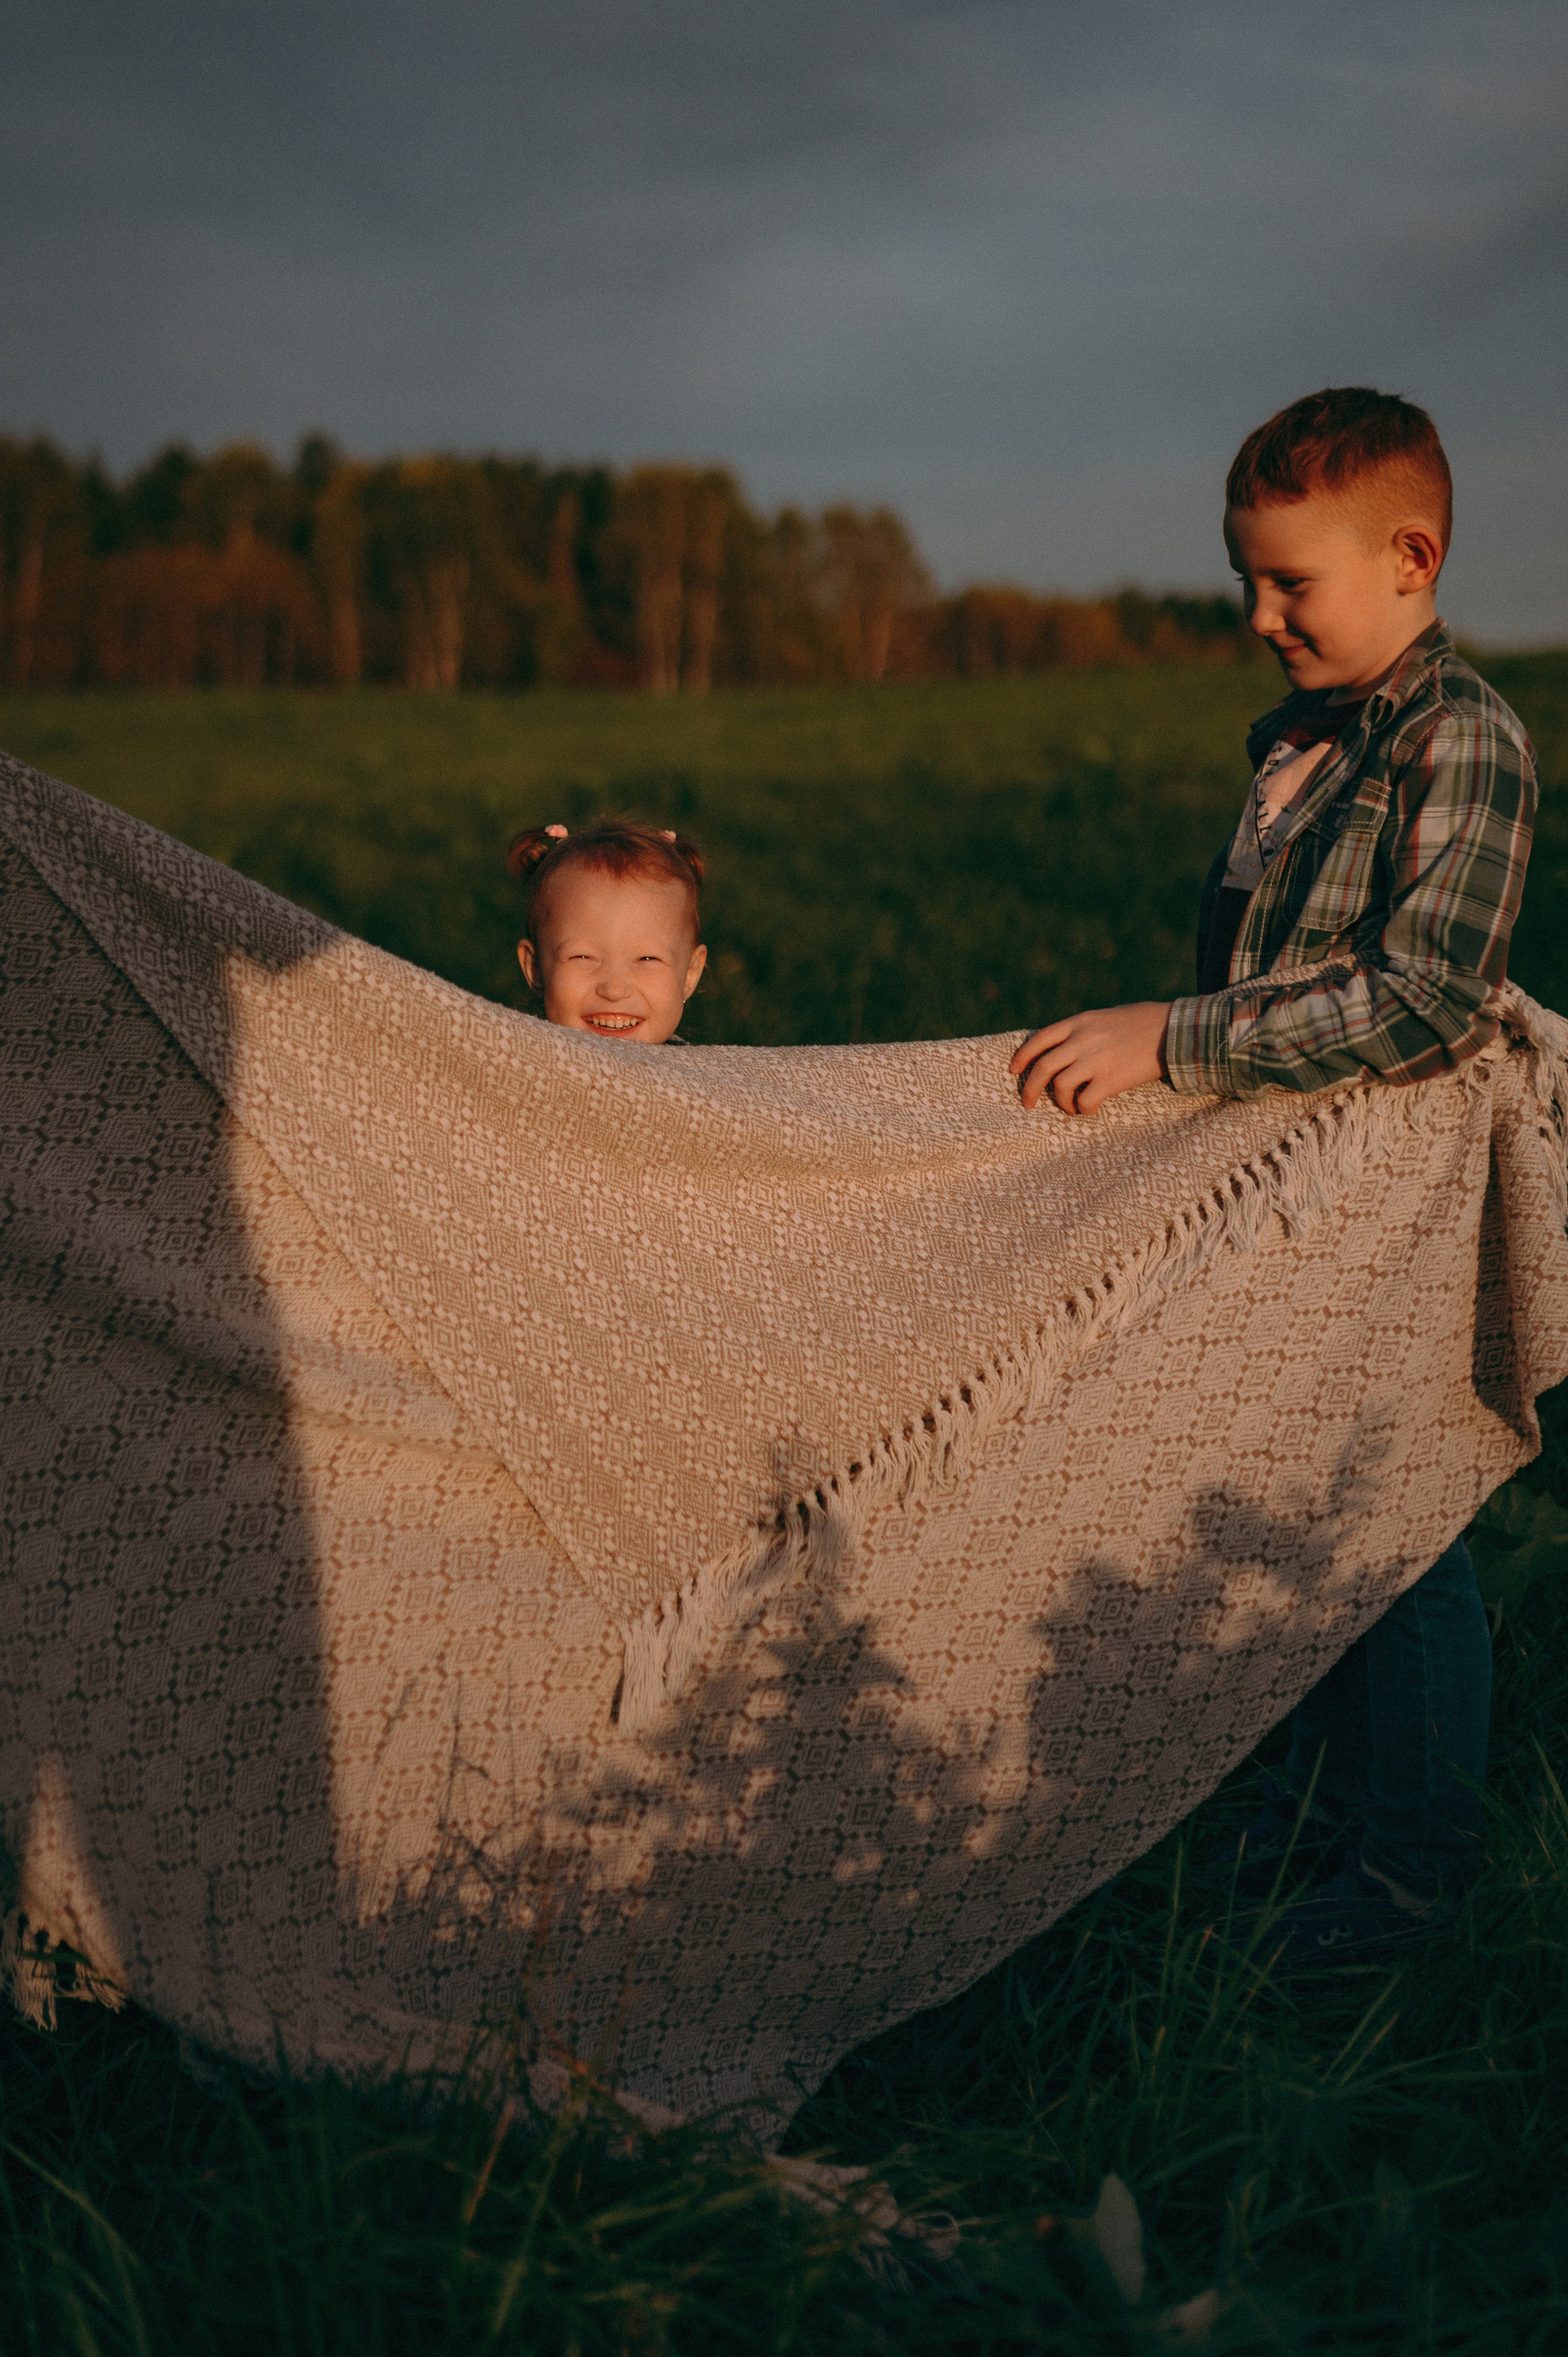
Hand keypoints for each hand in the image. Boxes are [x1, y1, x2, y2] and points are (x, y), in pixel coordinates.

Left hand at [1010, 1002, 1171, 1113]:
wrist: (1174, 1029)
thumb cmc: (1141, 1022)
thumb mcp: (1105, 1016)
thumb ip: (1082, 1030)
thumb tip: (1061, 1048)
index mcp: (1079, 1022)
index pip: (1039, 1039)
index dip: (1021, 1056)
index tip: (1013, 1070)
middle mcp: (1083, 1040)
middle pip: (1042, 1067)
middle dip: (1029, 1088)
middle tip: (1028, 1103)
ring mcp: (1096, 1060)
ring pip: (1059, 1086)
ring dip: (1060, 1102)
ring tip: (1070, 1106)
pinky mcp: (1112, 1080)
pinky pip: (1084, 1101)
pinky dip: (1082, 1109)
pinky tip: (1089, 1107)